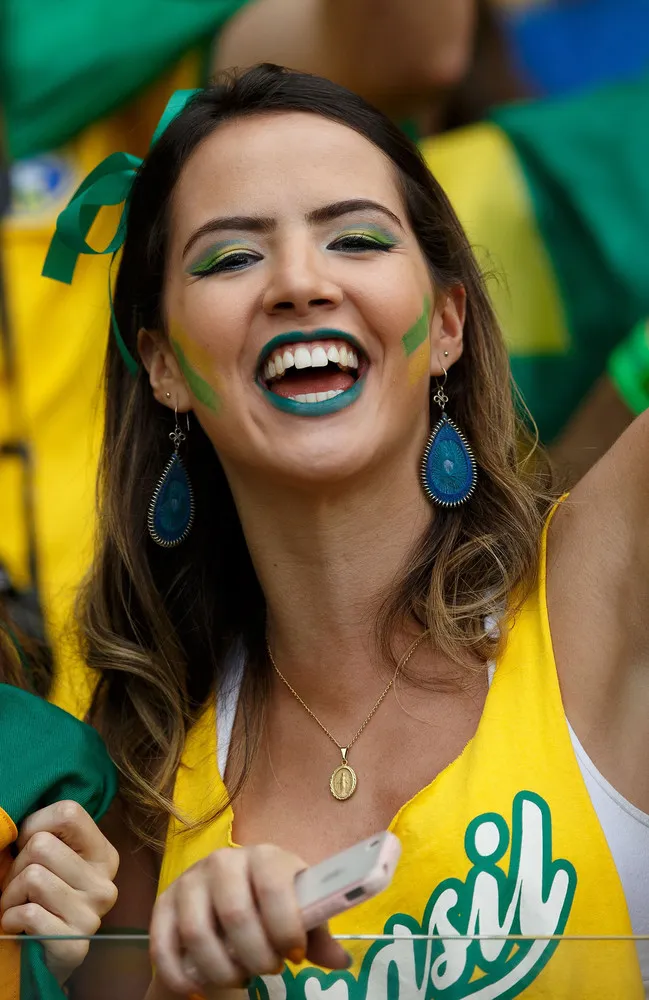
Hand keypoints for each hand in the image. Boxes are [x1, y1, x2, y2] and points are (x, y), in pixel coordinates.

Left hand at [0, 800, 118, 983]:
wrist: (43, 955)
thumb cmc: (40, 897)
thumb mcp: (51, 858)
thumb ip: (47, 833)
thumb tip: (14, 820)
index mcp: (103, 854)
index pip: (68, 812)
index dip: (34, 825)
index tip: (29, 845)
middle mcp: (105, 883)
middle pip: (41, 845)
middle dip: (17, 864)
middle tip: (22, 884)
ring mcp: (93, 914)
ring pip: (32, 877)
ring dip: (10, 893)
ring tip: (19, 903)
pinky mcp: (74, 944)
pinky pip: (28, 913)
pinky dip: (10, 918)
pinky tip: (18, 924)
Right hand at [150, 844, 349, 994]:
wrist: (227, 893)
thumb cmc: (272, 904)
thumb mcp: (297, 911)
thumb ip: (316, 934)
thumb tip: (340, 961)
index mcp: (264, 856)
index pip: (273, 887)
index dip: (285, 928)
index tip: (294, 955)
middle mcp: (223, 861)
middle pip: (235, 915)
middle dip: (255, 956)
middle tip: (267, 970)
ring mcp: (189, 881)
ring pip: (198, 934)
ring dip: (222, 970)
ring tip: (239, 978)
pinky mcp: (162, 904)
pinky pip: (164, 947)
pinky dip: (182, 978)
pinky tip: (200, 990)